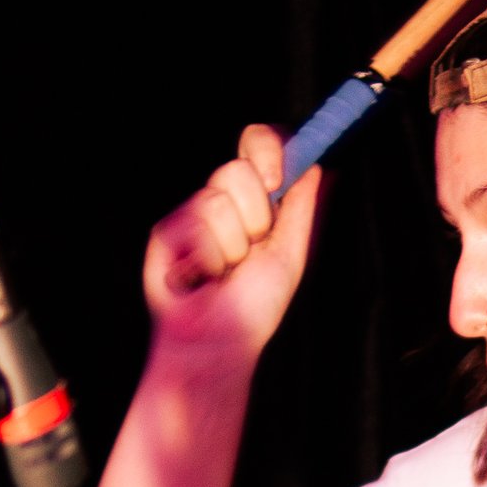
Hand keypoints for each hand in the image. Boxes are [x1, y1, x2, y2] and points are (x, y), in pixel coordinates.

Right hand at [141, 124, 320, 369]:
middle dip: (255, 215)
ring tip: (225, 272)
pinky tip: (201, 277)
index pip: (258, 146)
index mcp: (255, 200)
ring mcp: (192, 214)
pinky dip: (208, 258)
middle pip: (237, 170)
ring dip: (232, 245)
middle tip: (252, 248)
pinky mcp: (167, 231)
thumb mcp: (290, 252)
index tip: (276, 176)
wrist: (221, 340)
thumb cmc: (254, 305)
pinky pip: (194, 224)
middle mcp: (222, 201)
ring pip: (215, 199)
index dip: (267, 147)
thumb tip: (319, 166)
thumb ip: (302, 207)